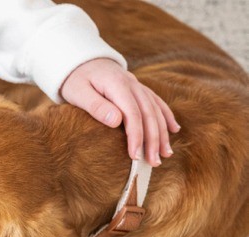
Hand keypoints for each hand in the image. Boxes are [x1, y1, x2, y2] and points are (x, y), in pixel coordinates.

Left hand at [60, 58, 179, 165]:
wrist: (81, 60)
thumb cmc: (76, 80)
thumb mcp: (78, 93)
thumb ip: (96, 106)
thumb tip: (116, 121)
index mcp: (117, 85)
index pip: (132, 114)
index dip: (136, 136)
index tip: (135, 156)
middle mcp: (132, 84)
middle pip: (148, 114)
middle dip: (153, 139)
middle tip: (154, 162)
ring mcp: (137, 86)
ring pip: (156, 109)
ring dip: (162, 132)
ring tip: (165, 154)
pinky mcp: (138, 89)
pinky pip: (156, 102)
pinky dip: (166, 116)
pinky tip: (174, 130)